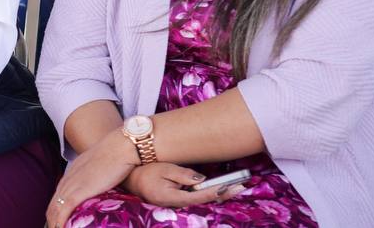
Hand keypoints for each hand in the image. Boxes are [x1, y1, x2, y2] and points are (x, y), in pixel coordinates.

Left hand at [46, 129, 138, 227]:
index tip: (58, 220)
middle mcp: (70, 177)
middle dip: (52, 219)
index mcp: (74, 170)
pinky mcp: (81, 189)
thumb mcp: (103, 166)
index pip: (59, 193)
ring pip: (56, 207)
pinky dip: (60, 221)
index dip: (57, 209)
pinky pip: (65, 208)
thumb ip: (99, 176)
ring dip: (54, 222)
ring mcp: (74, 183)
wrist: (121, 147)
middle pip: (53, 202)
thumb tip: (106, 186)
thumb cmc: (118, 154)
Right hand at [121, 162, 244, 207]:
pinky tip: (220, 188)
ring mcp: (178, 204)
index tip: (233, 186)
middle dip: (224, 193)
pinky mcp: (178, 201)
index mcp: (173, 197)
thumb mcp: (164, 169)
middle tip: (242, 186)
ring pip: (202, 200)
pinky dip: (209, 193)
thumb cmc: (146, 172)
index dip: (218, 191)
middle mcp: (177, 205)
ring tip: (236, 186)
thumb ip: (183, 174)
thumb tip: (202, 180)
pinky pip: (196, 198)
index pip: (201, 195)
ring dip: (219, 193)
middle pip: (205, 200)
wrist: (132, 179)